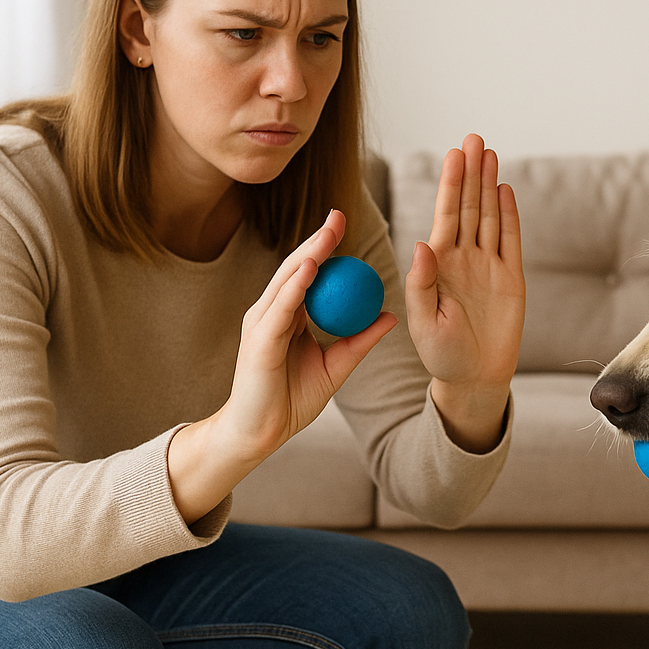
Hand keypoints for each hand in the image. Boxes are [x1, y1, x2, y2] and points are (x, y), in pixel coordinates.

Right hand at [168, 210, 397, 521]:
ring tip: (329, 231)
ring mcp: (261, 323)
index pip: (309, 274)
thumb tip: (390, 315)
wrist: (261, 434)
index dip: (326, 249)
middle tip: (339, 214)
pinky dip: (295, 286)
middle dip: (318, 240)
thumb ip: (360, 340)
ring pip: (286, 280)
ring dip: (308, 254)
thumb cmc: (292, 400)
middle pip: (296, 268)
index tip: (346, 226)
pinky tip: (311, 268)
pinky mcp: (257, 340)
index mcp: (288, 315)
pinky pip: (279, 307)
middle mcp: (271, 312)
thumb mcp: (336, 366)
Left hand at [406, 134, 525, 451]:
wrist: (474, 378)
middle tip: (472, 138)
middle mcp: (463, 257)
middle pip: (469, 206)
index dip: (450, 184)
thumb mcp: (422, 322)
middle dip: (470, 172)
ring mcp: (488, 265)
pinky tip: (505, 190)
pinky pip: (511, 239)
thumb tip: (421, 244)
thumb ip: (421, 284)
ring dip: (489, 184)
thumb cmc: (441, 354)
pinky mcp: (511, 278)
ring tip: (488, 152)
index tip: (453, 155)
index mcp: (438, 264)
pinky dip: (509, 215)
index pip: (445, 215)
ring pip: (489, 216)